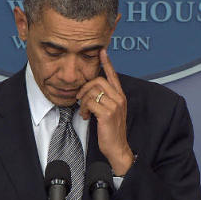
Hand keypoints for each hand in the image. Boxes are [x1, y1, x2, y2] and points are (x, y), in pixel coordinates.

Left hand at [76, 50, 133, 175]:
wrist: (117, 148)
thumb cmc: (111, 130)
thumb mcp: (110, 111)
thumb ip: (104, 99)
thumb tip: (90, 91)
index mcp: (120, 96)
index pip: (113, 75)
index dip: (107, 62)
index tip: (102, 51)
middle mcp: (119, 98)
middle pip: (98, 80)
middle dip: (85, 87)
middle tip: (80, 99)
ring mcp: (114, 105)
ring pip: (92, 91)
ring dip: (84, 101)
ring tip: (84, 111)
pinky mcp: (107, 113)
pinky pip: (90, 102)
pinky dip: (84, 109)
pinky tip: (86, 116)